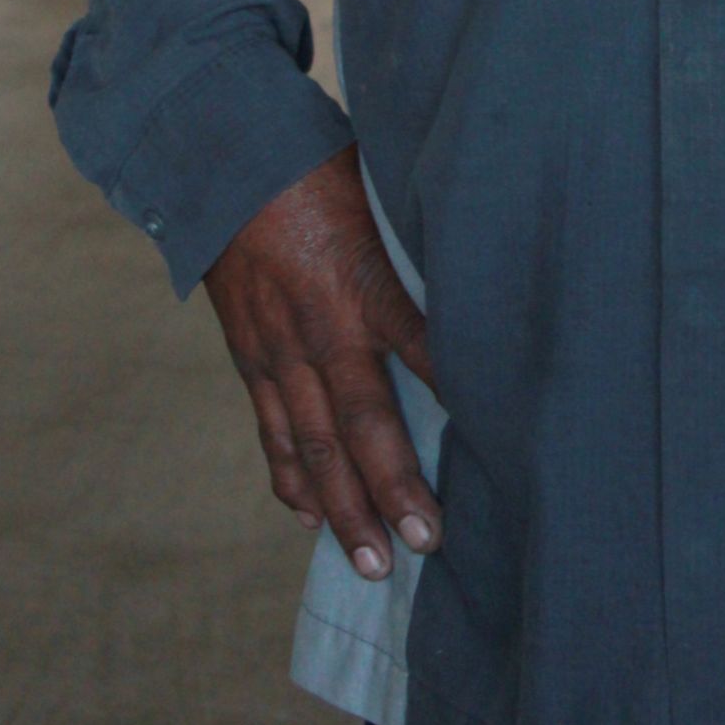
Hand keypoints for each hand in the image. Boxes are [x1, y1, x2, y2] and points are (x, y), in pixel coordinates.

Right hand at [204, 145, 441, 579]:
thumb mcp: (382, 193)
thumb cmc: (320, 170)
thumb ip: (420, 244)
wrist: (225, 162)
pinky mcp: (250, 358)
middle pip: (364, 424)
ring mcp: (278, 350)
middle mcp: (321, 327)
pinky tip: (310, 518)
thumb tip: (482, 263)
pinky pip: (271, 430)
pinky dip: (290, 480)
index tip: (499, 445)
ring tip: (373, 563)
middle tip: (427, 542)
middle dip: (396, 488)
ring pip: (313, 446)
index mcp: (365, 281)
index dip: (460, 395)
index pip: (426, 349)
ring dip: (344, 509)